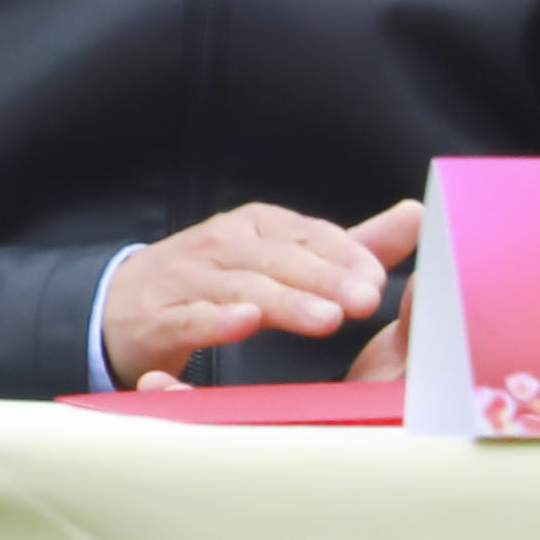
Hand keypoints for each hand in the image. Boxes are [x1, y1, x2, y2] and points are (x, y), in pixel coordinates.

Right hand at [108, 198, 424, 384]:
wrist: (121, 306)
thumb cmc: (215, 280)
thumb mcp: (281, 257)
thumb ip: (348, 246)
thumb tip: (418, 216)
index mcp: (256, 226)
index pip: (308, 234)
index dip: (344, 256)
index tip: (380, 280)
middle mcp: (222, 243)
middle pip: (279, 260)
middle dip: (325, 279)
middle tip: (366, 302)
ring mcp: (188, 279)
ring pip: (242, 287)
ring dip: (284, 302)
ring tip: (326, 320)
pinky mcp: (160, 316)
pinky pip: (191, 316)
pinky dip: (217, 319)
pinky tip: (244, 323)